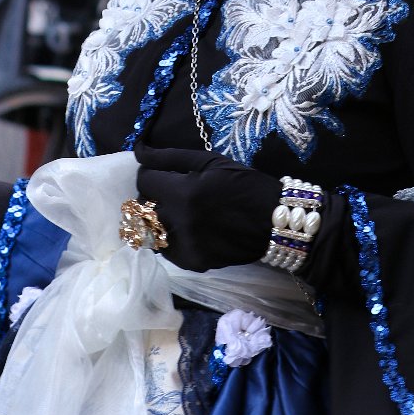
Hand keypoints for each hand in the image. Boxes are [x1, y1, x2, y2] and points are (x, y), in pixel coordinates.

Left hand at [135, 144, 280, 272]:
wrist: (274, 221)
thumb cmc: (244, 184)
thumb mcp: (210, 161)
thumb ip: (170, 157)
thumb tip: (139, 152)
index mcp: (183, 192)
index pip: (144, 181)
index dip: (149, 173)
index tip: (159, 172)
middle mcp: (180, 222)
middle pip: (142, 208)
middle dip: (149, 196)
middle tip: (166, 190)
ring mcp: (185, 246)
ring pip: (149, 232)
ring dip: (155, 219)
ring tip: (173, 211)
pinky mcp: (192, 262)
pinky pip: (166, 250)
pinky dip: (170, 238)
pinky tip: (186, 228)